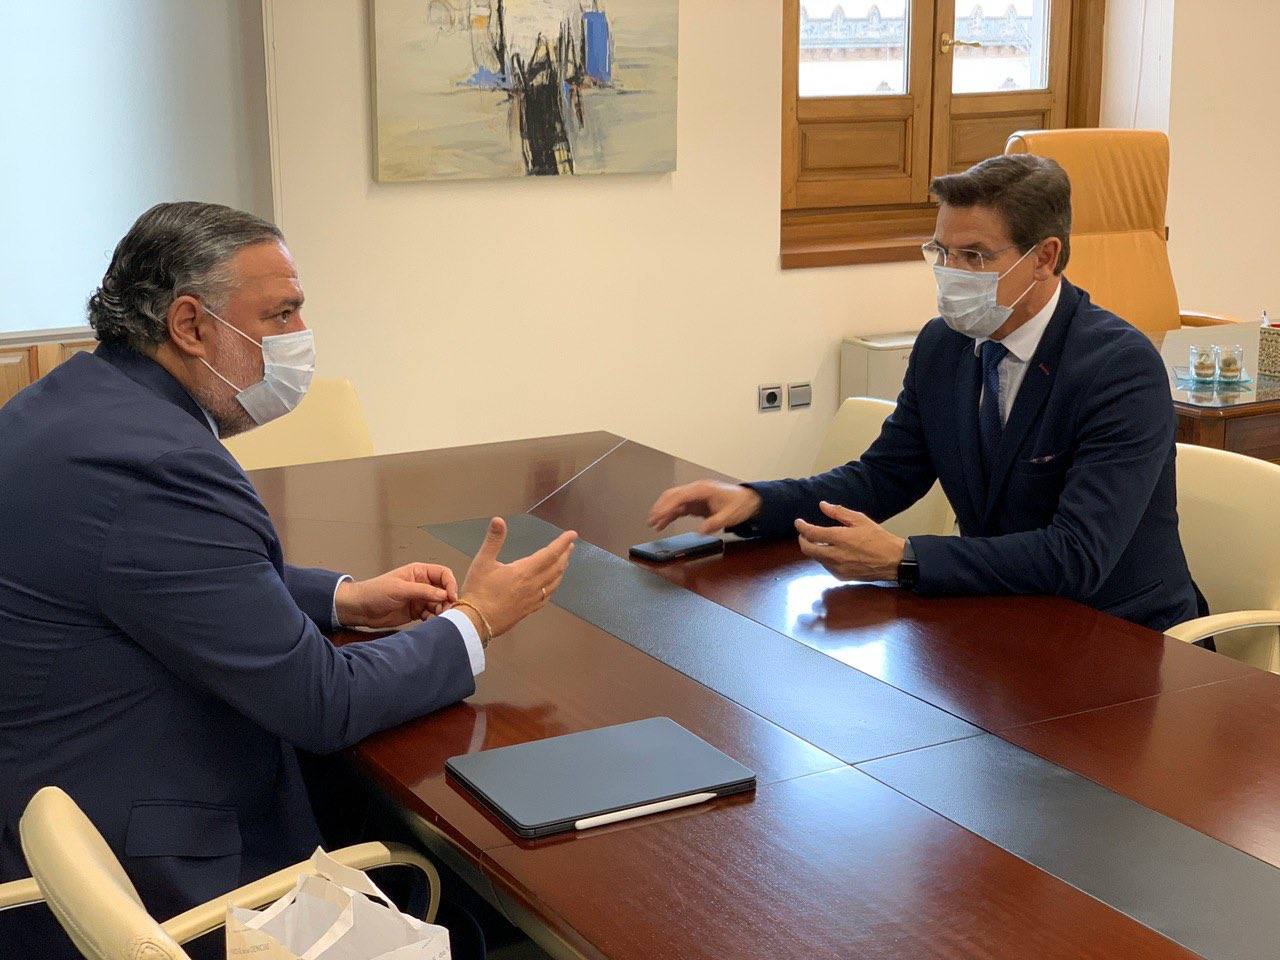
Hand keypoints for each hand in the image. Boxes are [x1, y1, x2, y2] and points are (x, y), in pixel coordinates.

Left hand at [335, 563, 458, 628]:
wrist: (360, 609)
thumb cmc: (374, 592)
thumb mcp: (400, 589)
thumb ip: (423, 591)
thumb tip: (444, 594)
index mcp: (419, 572)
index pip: (443, 574)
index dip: (450, 584)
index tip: (451, 597)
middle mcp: (422, 585)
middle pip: (444, 590)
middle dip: (447, 601)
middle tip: (444, 611)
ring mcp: (419, 599)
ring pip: (439, 604)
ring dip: (440, 611)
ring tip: (435, 617)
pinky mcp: (416, 612)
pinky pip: (431, 615)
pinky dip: (433, 618)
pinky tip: (427, 621)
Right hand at [454, 518, 577, 638]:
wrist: (476, 622)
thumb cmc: (478, 591)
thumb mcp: (482, 562)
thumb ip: (493, 540)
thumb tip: (499, 520)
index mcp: (525, 571)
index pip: (550, 553)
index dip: (562, 543)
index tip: (572, 534)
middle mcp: (534, 585)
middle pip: (556, 567)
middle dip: (565, 554)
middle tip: (570, 545)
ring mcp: (533, 599)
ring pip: (554, 582)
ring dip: (562, 569)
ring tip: (564, 561)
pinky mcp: (529, 610)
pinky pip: (548, 595)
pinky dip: (554, 585)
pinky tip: (552, 585)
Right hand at [647, 480, 762, 533]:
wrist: (749, 500)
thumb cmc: (740, 505)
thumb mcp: (729, 516)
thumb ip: (714, 523)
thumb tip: (700, 532)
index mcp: (703, 490)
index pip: (680, 496)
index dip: (667, 506)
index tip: (657, 516)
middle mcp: (696, 490)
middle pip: (672, 496)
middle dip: (660, 508)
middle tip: (651, 521)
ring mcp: (695, 496)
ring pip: (673, 501)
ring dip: (663, 511)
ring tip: (653, 524)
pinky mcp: (696, 502)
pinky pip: (679, 507)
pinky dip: (670, 514)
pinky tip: (663, 523)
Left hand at [795, 502, 905, 582]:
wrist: (893, 561)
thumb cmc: (878, 538)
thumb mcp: (860, 520)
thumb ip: (839, 512)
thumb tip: (823, 505)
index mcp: (839, 538)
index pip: (811, 533)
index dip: (801, 527)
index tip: (798, 522)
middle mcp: (835, 555)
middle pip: (807, 549)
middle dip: (802, 540)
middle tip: (804, 533)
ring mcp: (838, 568)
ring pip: (816, 558)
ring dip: (814, 549)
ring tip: (820, 541)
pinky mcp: (842, 576)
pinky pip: (826, 566)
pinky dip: (824, 558)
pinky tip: (832, 552)